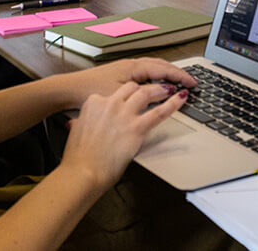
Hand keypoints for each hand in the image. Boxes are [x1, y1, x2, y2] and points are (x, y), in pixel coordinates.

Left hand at [52, 57, 196, 109]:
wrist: (69, 90)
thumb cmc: (90, 91)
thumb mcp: (119, 95)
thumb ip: (143, 93)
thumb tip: (164, 91)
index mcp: (133, 67)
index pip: (164, 69)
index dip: (180, 76)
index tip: (193, 83)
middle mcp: (131, 64)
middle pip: (161, 65)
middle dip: (178, 73)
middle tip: (192, 82)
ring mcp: (126, 68)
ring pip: (153, 68)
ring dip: (168, 74)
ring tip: (179, 82)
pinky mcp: (121, 74)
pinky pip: (146, 72)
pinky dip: (157, 76)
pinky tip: (158, 84)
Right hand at [59, 81, 187, 189]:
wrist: (83, 171)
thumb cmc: (79, 157)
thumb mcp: (76, 130)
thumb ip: (81, 123)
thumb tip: (78, 124)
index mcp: (94, 103)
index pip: (112, 92)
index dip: (123, 95)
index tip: (128, 98)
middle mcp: (110, 103)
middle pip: (131, 87)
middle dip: (143, 87)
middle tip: (153, 89)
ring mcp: (124, 114)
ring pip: (146, 92)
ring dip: (159, 89)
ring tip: (167, 89)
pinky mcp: (137, 127)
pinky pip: (160, 112)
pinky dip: (173, 103)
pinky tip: (180, 98)